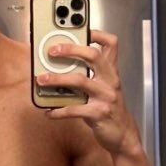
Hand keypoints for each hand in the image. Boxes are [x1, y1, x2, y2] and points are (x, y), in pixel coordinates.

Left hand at [36, 28, 142, 155]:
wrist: (124, 136)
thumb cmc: (109, 110)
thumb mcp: (103, 90)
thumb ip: (87, 77)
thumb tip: (58, 68)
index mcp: (111, 72)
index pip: (111, 44)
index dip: (97, 33)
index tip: (81, 29)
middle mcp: (111, 81)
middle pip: (93, 55)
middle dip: (71, 49)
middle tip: (52, 51)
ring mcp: (106, 97)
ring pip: (80, 81)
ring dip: (57, 79)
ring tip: (42, 80)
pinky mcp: (99, 114)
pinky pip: (75, 109)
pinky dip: (59, 110)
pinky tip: (49, 112)